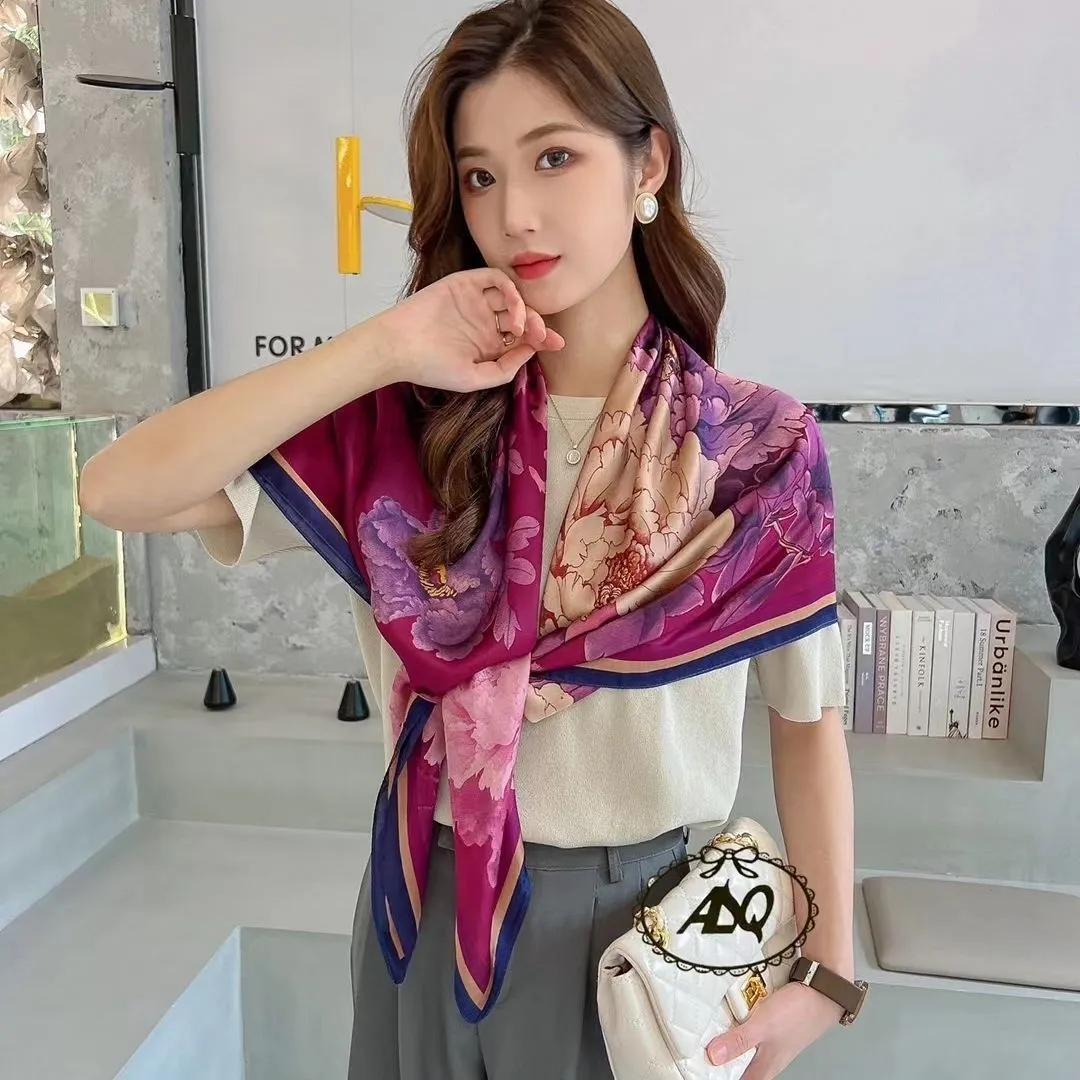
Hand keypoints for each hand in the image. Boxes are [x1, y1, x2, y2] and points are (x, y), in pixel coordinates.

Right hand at [378, 267, 564, 391]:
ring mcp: (475, 302)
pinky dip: (510, 290)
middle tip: (542, 335)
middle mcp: (484, 322)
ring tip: (521, 327)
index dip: (541, 339)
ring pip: (512, 297)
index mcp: (487, 345)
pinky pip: (495, 279)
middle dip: (536, 325)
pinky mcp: (465, 284)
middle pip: (521, 317)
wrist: (399, 346)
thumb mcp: (473, 378)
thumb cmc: (430, 367)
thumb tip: (529, 352)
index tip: (557, 344)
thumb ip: (503, 370)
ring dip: (523, 310)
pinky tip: (511, 309)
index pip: (521, 338)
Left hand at [704, 981, 843, 1078]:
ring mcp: (770, 1038)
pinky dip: (738, 1020)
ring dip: (728, 1035)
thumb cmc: (799, 1011)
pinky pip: (749, 1026)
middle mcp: (767, 1055)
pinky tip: (729, 1010)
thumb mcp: (763, 1027)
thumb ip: (738, 1042)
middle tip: (701, 1043)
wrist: (822, 989)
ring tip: (710, 1027)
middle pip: (738, 1062)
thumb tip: (713, 1056)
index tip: (701, 1066)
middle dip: (720, 1054)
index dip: (719, 1075)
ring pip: (743, 1043)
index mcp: (765, 1066)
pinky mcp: (771, 1021)